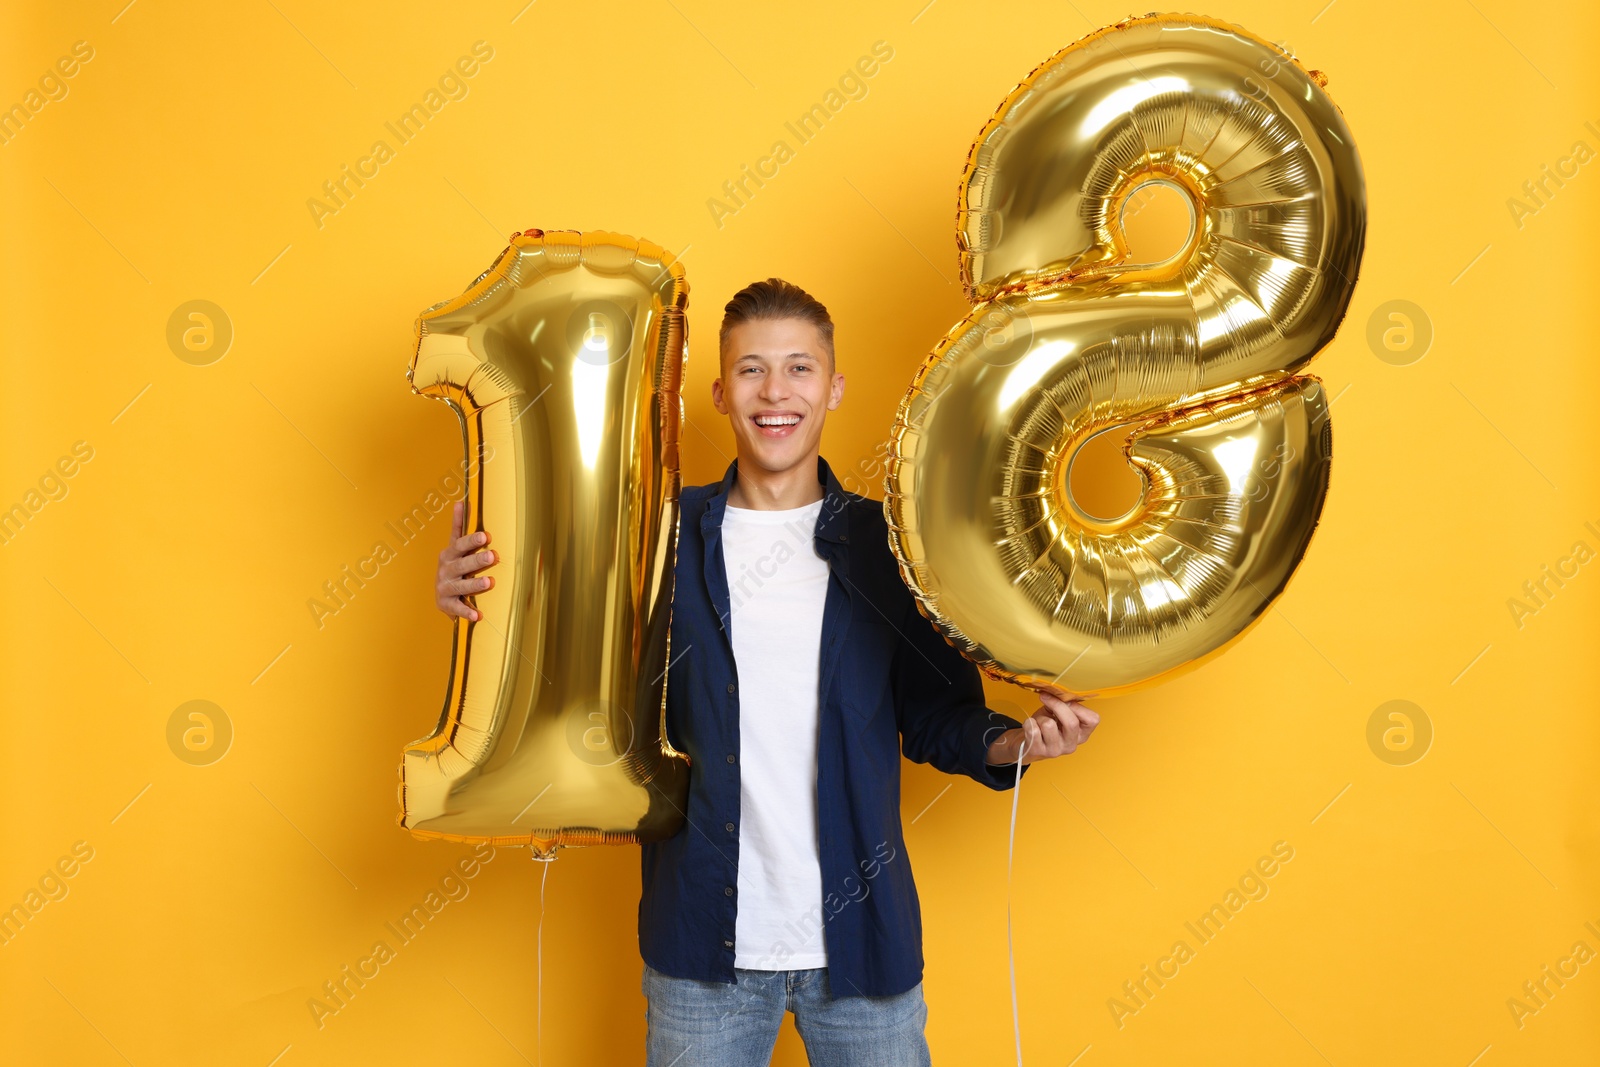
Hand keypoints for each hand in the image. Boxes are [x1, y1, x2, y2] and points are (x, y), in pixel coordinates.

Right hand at [436, 500, 496, 621]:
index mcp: (449, 554)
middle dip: (478, 560)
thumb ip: (458, 526)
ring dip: (475, 584)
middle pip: (463, 564)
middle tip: (493, 556)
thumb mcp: (455, 547)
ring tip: (490, 582)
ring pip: (462, 586)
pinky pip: (458, 608)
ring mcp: (445, 588)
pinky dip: (467, 612)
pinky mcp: (447, 604)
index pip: (460, 545)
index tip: (486, 536)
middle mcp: (446, 570)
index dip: (472, 540)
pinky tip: (478, 615)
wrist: (440, 594)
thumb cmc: (454, 566)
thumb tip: (461, 501)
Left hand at [985, 690, 1098, 765]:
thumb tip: (1057, 692)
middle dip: (1056, 705)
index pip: (1092, 720)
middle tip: (1045, 697)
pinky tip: (1031, 727)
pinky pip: (1033, 729)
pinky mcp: (1038, 751)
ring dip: (1040, 717)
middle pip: (1071, 722)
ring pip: (1048, 724)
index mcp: (1081, 735)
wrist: (1028, 744)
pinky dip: (1029, 723)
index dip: (1077, 706)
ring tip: (1039, 721)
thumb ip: (1063, 704)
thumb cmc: (1046, 726)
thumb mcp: (1058, 714)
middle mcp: (1071, 745)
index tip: (1064, 698)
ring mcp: (1055, 750)